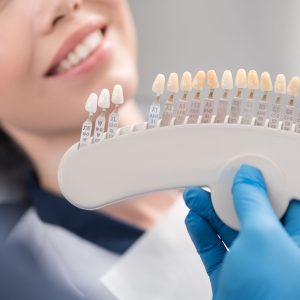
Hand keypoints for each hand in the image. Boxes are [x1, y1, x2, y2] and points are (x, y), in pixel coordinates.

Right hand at [183, 165, 299, 299]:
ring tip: (193, 196)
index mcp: (298, 239)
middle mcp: (279, 251)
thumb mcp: (264, 237)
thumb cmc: (278, 296)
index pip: (283, 199)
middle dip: (227, 196)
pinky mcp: (232, 278)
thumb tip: (248, 176)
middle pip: (250, 212)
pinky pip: (215, 248)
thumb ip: (253, 202)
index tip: (241, 169)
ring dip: (209, 211)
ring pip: (229, 229)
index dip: (261, 181)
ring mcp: (253, 266)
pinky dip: (203, 232)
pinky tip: (194, 219)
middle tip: (210, 182)